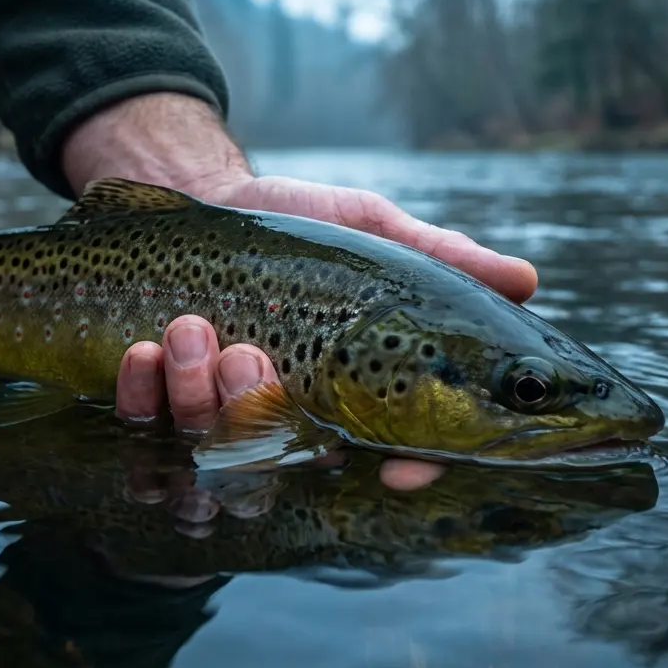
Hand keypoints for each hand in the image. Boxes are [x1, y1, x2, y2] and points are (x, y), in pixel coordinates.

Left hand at [68, 94, 538, 492]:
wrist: (198, 197)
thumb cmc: (298, 224)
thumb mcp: (372, 232)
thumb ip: (441, 259)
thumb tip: (527, 281)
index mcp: (350, 395)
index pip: (398, 453)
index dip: (409, 470)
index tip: (403, 467)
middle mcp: (287, 418)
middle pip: (286, 459)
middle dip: (261, 409)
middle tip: (253, 352)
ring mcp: (216, 415)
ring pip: (210, 443)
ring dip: (196, 388)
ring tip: (186, 327)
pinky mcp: (152, 400)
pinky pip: (144, 423)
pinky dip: (141, 388)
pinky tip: (140, 344)